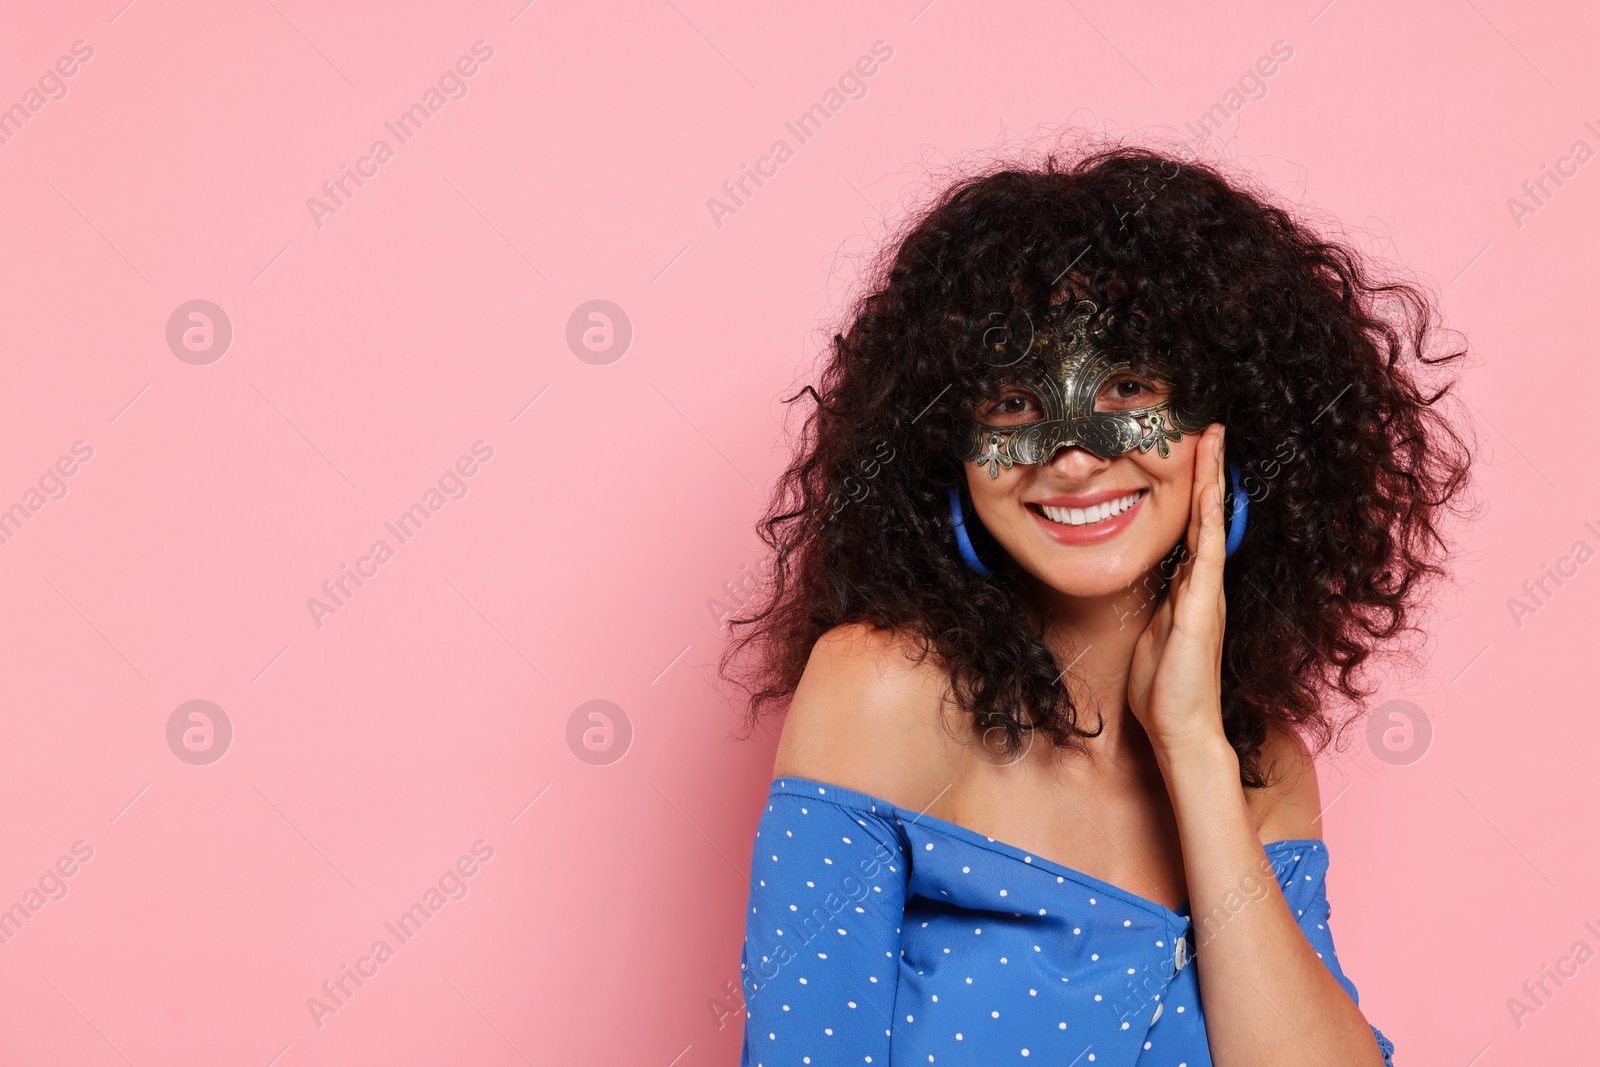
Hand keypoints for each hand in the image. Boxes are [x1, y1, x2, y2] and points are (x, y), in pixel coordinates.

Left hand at [1126, 423, 1228, 754]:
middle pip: (1206, 516)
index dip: (1194, 490)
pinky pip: (1207, 555)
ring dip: (1211, 481)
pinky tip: (1209, 492)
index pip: (1193, 529)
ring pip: (1210, 525)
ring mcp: (1205, 594)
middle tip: (1210, 428)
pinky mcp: (1202, 609)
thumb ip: (1158, 607)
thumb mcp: (1154, 634)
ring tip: (1214, 440)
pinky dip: (1210, 521)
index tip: (1193, 453)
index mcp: (1189, 590)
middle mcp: (1203, 586)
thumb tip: (1151, 589)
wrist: (1180, 728)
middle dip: (1207, 471)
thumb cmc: (1163, 688)